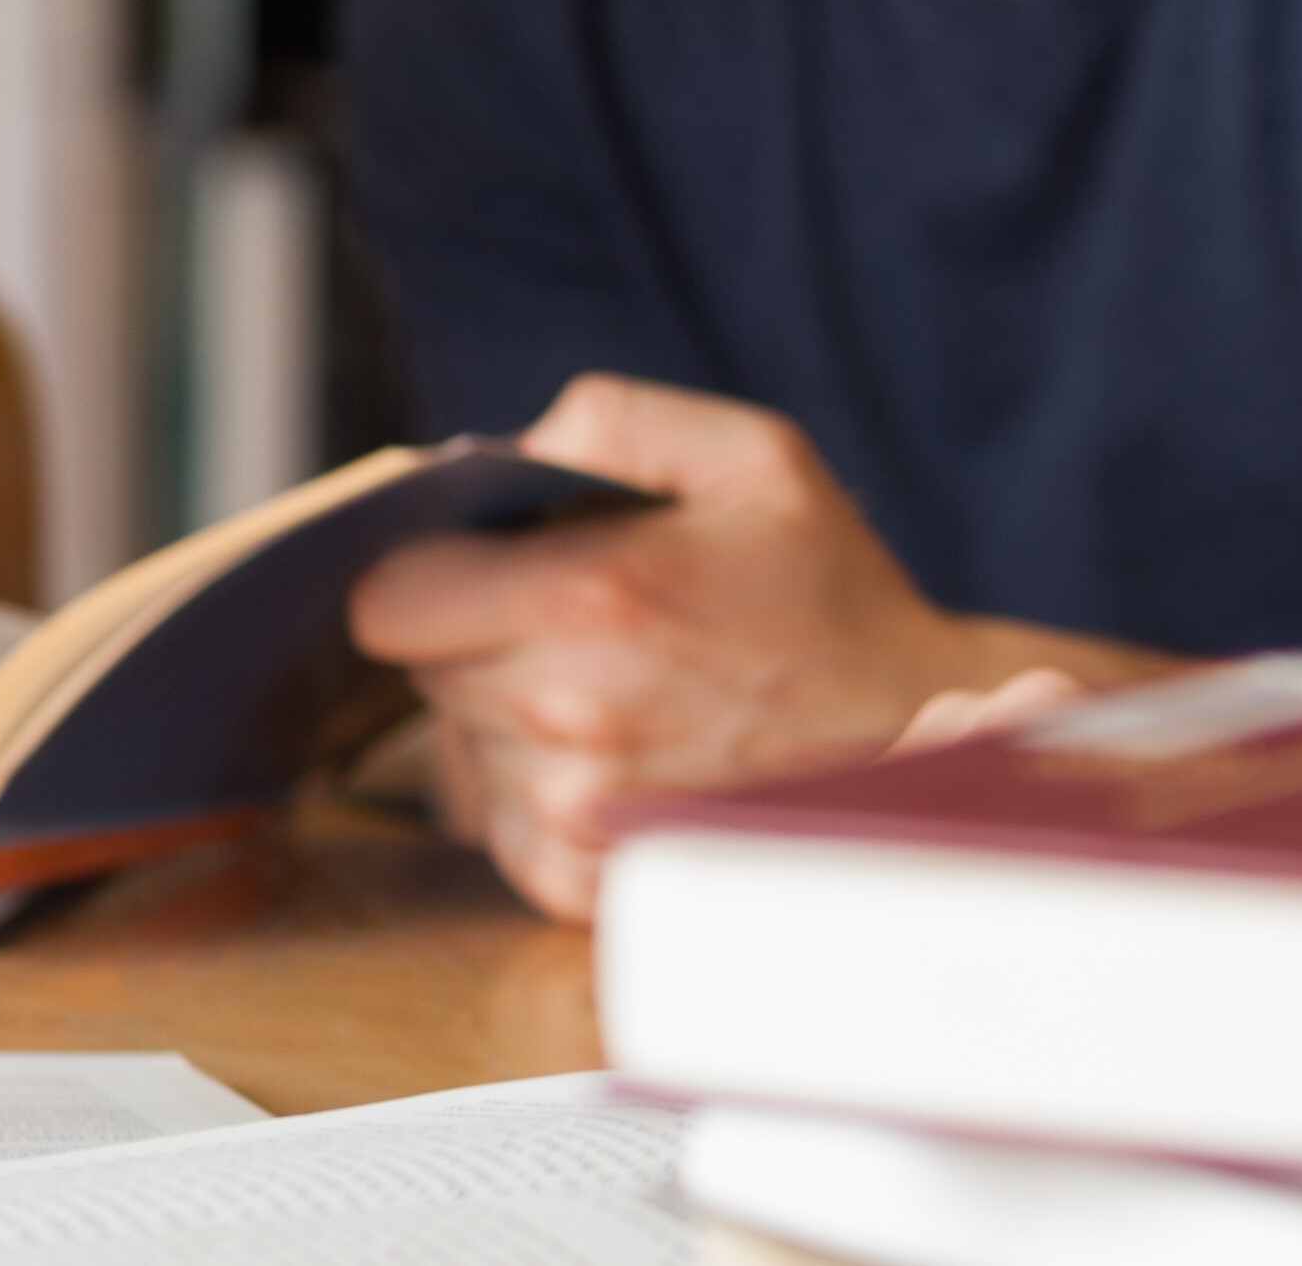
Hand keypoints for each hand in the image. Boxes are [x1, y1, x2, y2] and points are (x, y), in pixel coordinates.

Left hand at [349, 374, 1157, 917]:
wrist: (914, 726)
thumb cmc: (830, 588)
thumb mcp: (755, 456)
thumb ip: (621, 419)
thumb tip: (516, 442)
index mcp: (590, 599)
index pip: (387, 600)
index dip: (433, 573)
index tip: (491, 567)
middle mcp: (563, 716)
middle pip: (423, 670)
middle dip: (482, 635)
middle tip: (586, 620)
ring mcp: (569, 811)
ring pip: (461, 746)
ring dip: (512, 715)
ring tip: (623, 688)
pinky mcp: (578, 880)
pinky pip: (498, 821)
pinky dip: (540, 788)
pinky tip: (629, 752)